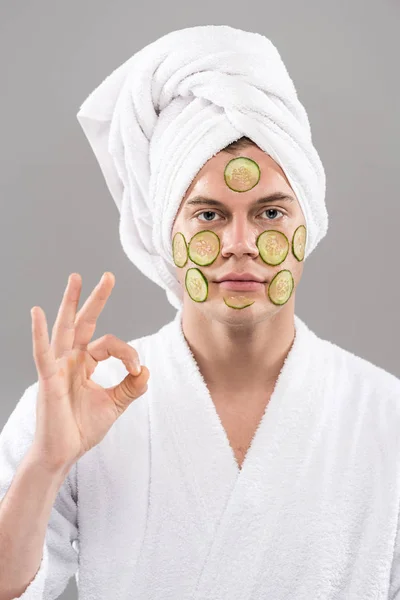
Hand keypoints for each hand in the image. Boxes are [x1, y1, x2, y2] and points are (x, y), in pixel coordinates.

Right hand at [29, 272, 149, 470]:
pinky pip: (42, 353)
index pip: (109, 343)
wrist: (64, 453)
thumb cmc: (82, 428)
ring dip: (70, 303)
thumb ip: (131, 387)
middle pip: (84, 322)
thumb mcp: (114, 404)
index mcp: (85, 363)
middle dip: (95, 299)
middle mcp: (71, 360)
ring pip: (64, 329)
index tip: (137, 370)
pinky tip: (36, 313)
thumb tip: (146, 369)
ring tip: (75, 279)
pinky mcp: (47, 379)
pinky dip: (39, 334)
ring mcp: (57, 367)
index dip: (127, 352)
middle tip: (107, 276)